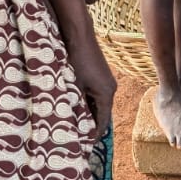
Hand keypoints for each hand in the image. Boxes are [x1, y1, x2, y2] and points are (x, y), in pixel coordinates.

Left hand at [64, 25, 116, 141]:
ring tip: (75, 123)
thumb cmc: (75, 60)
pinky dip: (87, 103)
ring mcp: (107, 82)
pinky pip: (96, 95)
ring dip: (88, 113)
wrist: (79, 35)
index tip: (84, 144)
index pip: (103, 122)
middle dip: (90, 125)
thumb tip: (69, 124)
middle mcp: (110, 89)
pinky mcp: (101, 76)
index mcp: (106, 94)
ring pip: (98, 104)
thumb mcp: (72, 86)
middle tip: (78, 137)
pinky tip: (75, 105)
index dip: (93, 134)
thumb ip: (73, 105)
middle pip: (102, 114)